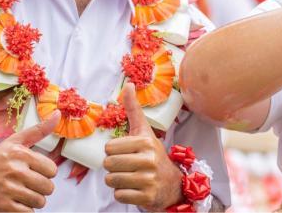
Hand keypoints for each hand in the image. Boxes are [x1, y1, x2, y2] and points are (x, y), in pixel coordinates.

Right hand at [0, 112, 59, 210]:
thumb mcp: (13, 142)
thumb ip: (38, 131)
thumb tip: (58, 114)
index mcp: (20, 154)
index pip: (52, 169)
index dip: (45, 173)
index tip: (34, 172)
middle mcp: (15, 170)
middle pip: (48, 187)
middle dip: (40, 188)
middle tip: (27, 184)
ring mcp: (9, 189)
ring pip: (40, 201)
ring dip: (32, 200)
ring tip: (20, 193)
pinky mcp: (3, 206)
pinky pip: (28, 212)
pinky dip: (24, 210)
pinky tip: (14, 202)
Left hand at [105, 83, 181, 209]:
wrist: (172, 184)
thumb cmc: (152, 155)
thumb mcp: (144, 131)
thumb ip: (133, 109)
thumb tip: (128, 84)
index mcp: (145, 142)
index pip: (109, 148)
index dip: (113, 152)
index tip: (126, 152)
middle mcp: (149, 160)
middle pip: (108, 164)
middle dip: (114, 167)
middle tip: (127, 166)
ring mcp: (149, 180)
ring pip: (112, 180)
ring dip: (117, 181)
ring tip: (130, 177)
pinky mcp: (147, 197)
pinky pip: (119, 195)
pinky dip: (123, 194)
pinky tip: (134, 189)